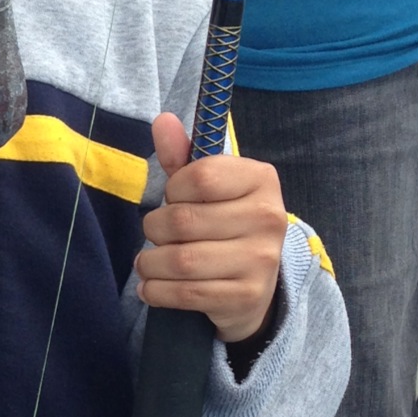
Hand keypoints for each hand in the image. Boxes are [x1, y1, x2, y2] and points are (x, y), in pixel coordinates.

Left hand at [135, 115, 287, 345]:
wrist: (254, 285)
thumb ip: (182, 156)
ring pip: (181, 260)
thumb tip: (162, 120)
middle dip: (155, 229)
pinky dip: (156, 291)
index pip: (199, 176)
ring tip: (148, 262)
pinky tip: (151, 286)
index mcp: (262, 179)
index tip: (173, 198)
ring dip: (150, 263)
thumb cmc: (224, 224)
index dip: (172, 189)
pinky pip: (186, 294)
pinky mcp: (248, 296)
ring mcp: (261, 260)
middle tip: (156, 234)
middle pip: (184, 221)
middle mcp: (269, 218)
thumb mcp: (206, 186)